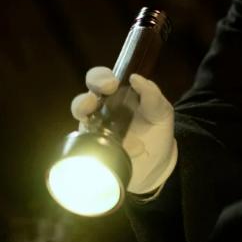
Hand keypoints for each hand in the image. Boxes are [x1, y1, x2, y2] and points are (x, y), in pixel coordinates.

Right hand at [70, 67, 177, 193]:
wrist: (157, 164)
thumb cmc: (156, 132)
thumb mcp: (162, 112)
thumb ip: (152, 96)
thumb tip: (136, 78)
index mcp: (118, 95)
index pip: (102, 79)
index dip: (101, 77)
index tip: (111, 83)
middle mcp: (101, 109)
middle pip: (86, 94)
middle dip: (88, 92)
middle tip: (99, 95)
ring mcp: (94, 128)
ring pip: (79, 113)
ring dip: (81, 108)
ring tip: (88, 110)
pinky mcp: (90, 148)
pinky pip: (80, 141)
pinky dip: (85, 138)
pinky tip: (97, 140)